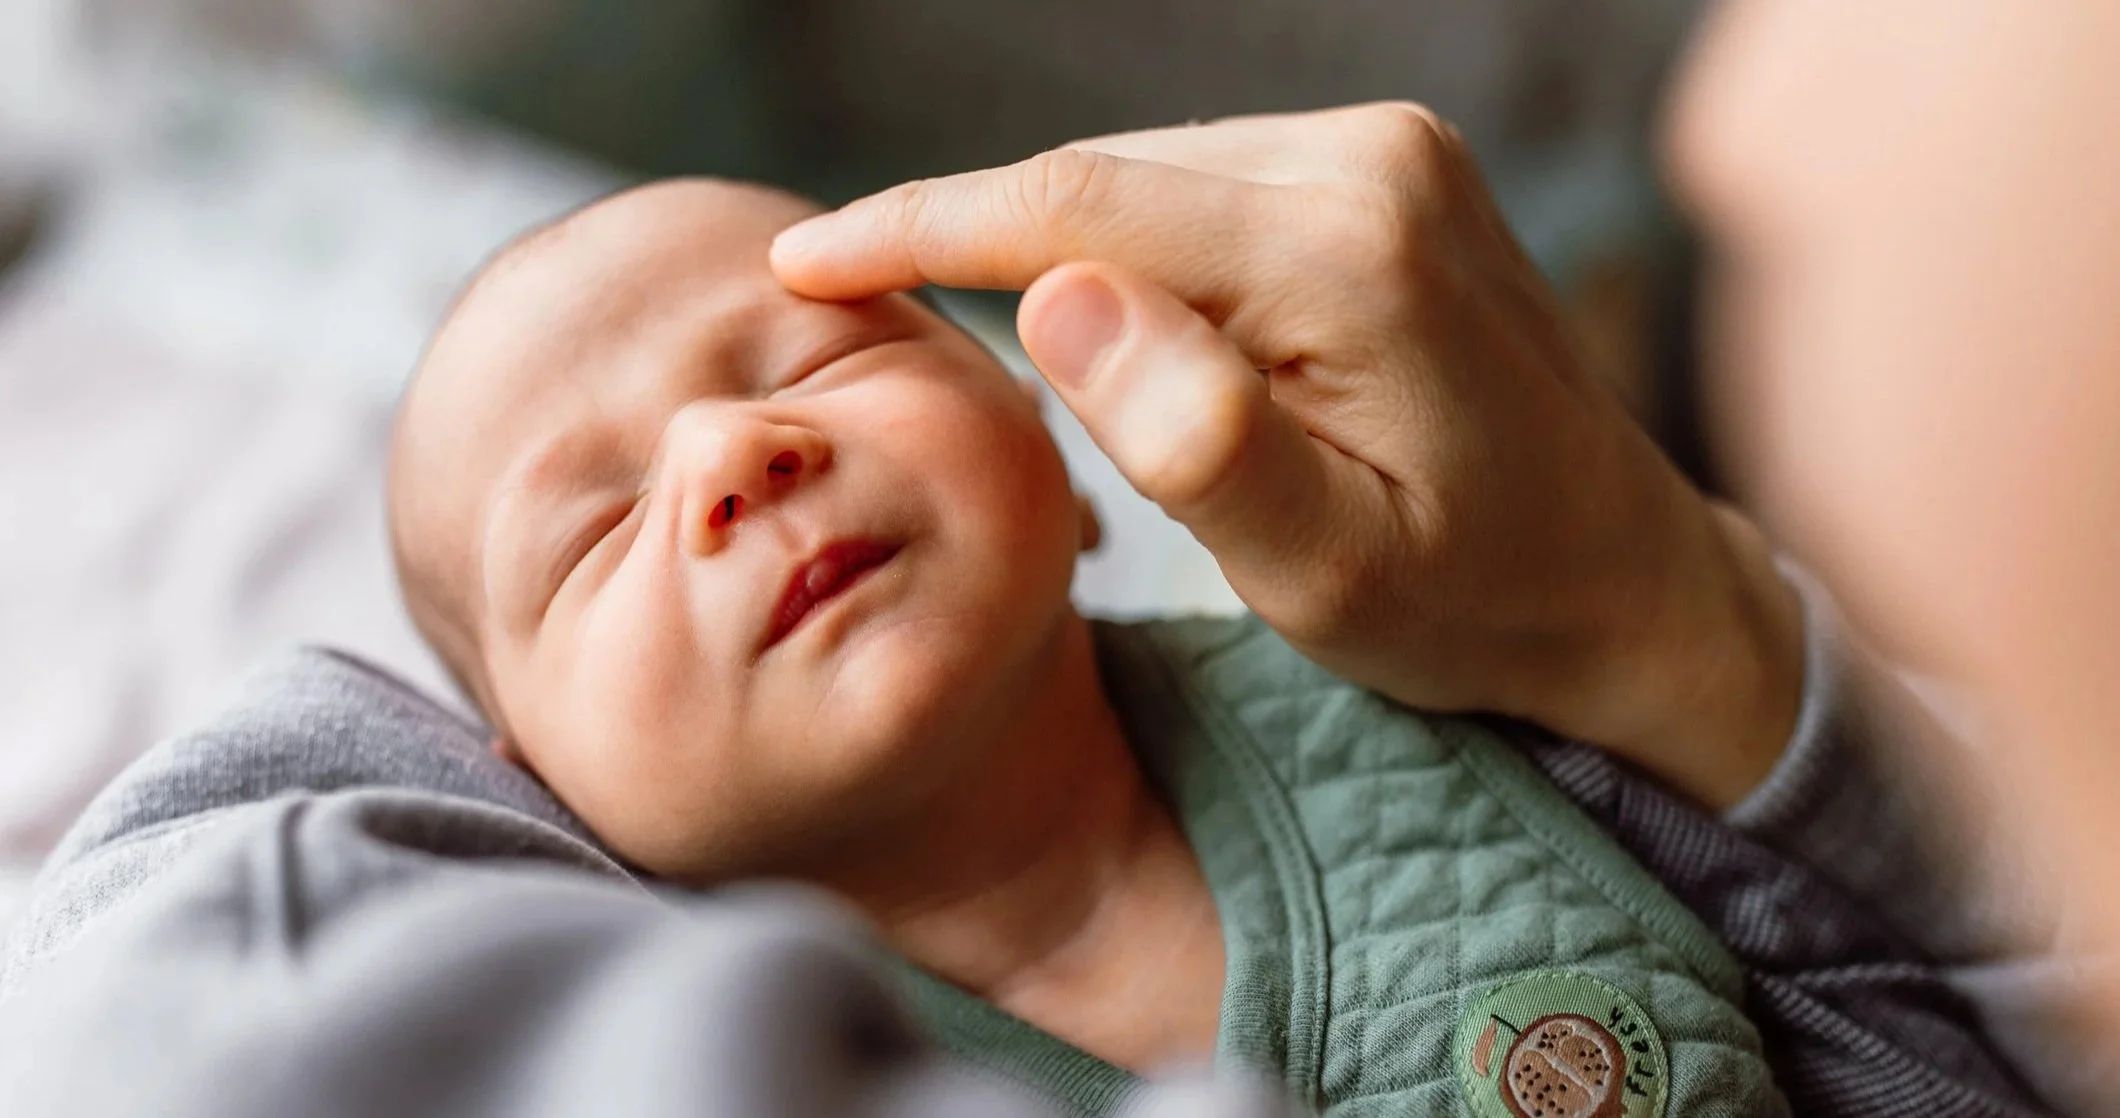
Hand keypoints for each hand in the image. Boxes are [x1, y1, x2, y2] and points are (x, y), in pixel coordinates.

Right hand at [772, 103, 1803, 808]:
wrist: (1621, 577)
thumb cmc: (1474, 603)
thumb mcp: (1331, 573)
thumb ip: (1200, 441)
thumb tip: (1057, 299)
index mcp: (1351, 255)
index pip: (1080, 207)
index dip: (923, 227)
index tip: (806, 262)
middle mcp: (1373, 163)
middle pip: (1105, 178)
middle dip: (971, 236)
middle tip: (852, 304)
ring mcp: (1390, 151)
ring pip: (1147, 176)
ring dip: (1052, 247)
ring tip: (975, 333)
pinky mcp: (1388, 169)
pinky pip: (1205, 185)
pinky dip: (1128, 241)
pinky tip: (1099, 313)